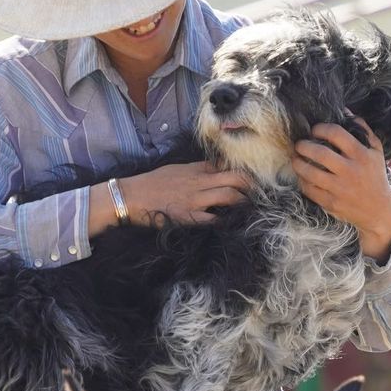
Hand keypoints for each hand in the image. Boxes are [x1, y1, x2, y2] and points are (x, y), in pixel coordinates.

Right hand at [89, 161, 248, 235]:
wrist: (131, 196)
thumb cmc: (152, 183)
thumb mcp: (177, 169)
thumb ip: (198, 169)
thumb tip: (217, 168)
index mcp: (196, 170)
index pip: (227, 167)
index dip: (244, 173)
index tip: (254, 180)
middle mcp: (199, 182)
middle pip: (235, 179)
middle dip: (251, 186)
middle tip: (259, 194)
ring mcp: (194, 200)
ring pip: (229, 196)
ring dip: (242, 202)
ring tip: (249, 208)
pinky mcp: (188, 217)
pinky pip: (212, 219)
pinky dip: (224, 220)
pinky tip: (231, 223)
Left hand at [291, 116, 390, 262]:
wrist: (378, 210)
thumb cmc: (375, 175)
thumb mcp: (375, 151)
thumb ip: (363, 130)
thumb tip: (345, 111)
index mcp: (361, 155)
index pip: (336, 134)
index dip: (320, 128)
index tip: (314, 130)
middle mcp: (350, 171)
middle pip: (319, 153)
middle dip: (304, 145)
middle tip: (299, 144)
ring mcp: (340, 188)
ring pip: (310, 172)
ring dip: (298, 163)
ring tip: (295, 158)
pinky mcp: (331, 203)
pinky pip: (309, 189)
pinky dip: (302, 180)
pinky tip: (302, 175)